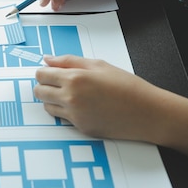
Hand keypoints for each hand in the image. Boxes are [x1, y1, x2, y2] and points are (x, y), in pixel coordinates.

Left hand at [35, 55, 187, 172]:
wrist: (147, 113)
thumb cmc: (127, 86)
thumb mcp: (99, 65)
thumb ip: (69, 61)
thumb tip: (48, 59)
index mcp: (75, 78)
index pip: (41, 75)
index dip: (43, 72)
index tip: (49, 72)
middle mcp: (71, 98)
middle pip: (39, 92)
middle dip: (45, 86)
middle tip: (58, 82)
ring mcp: (75, 115)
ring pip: (47, 107)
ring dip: (53, 100)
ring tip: (71, 94)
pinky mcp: (80, 128)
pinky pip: (62, 119)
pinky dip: (66, 112)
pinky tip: (82, 105)